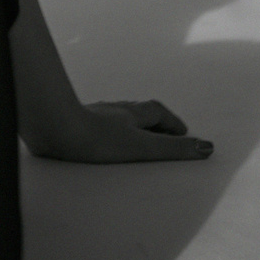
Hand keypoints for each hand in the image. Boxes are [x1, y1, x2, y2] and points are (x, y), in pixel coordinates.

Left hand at [27, 99, 211, 164]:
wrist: (53, 130)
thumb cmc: (97, 139)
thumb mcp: (142, 147)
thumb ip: (174, 149)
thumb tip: (207, 147)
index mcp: (131, 113)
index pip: (158, 112)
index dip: (173, 123)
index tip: (184, 133)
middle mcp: (112, 110)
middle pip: (139, 113)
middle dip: (154, 123)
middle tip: (165, 135)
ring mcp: (92, 116)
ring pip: (117, 119)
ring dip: (131, 127)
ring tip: (135, 139)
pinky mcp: (74, 126)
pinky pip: (96, 127)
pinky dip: (107, 134)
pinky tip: (99, 144)